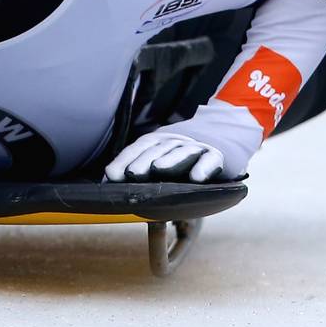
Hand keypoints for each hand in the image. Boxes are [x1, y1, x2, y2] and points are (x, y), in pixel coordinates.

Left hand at [104, 131, 223, 183]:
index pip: (139, 149)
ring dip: (170, 160)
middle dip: (143, 161)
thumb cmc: (179, 164)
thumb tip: (109, 184)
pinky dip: (204, 168)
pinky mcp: (216, 156)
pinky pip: (210, 161)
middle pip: (157, 150)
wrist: (216, 144)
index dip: (124, 160)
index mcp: (157, 144)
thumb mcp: (158, 167)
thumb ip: (137, 176)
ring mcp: (196, 148)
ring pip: (182, 152)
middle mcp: (174, 143)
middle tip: (132, 173)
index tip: (112, 175)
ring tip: (158, 169)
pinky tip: (197, 178)